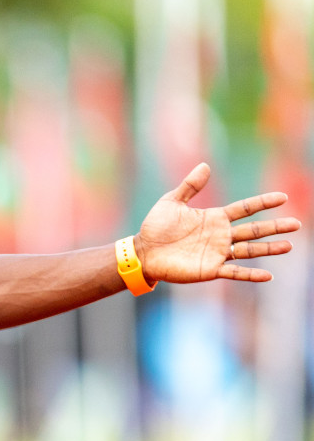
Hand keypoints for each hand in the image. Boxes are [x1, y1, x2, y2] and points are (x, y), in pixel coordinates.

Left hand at [134, 162, 299, 283]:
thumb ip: (190, 186)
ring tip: (289, 245)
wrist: (143, 252)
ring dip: (269, 249)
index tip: (282, 197)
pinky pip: (234, 271)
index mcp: (214, 218)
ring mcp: (217, 253)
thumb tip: (205, 166)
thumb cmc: (155, 227)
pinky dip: (251, 274)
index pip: (245, 208)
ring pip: (249, 250)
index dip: (263, 203)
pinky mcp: (210, 269)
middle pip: (253, 230)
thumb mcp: (171, 202)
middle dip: (275, 227)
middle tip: (296, 224)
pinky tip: (267, 275)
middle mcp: (220, 235)